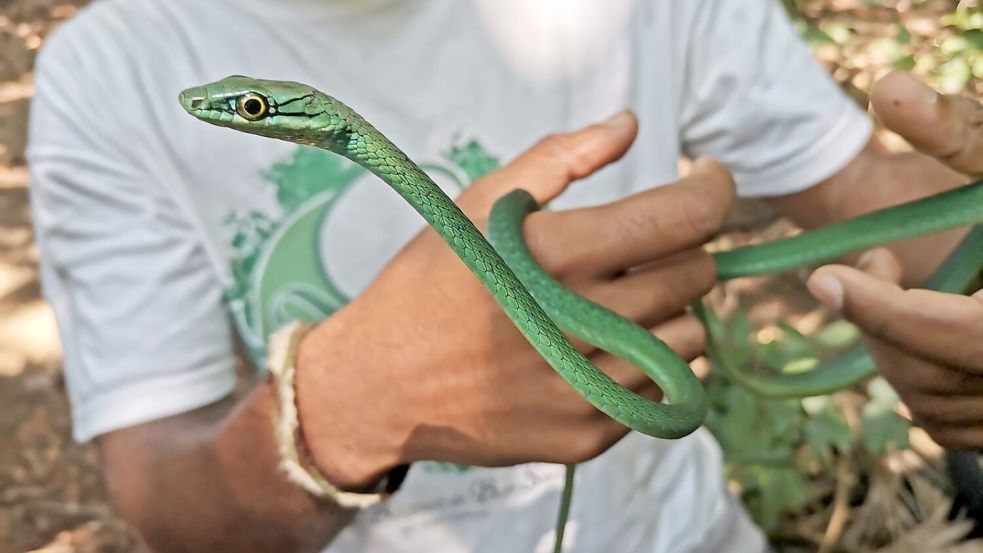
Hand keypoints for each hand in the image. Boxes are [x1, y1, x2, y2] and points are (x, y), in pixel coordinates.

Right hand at [294, 112, 735, 488]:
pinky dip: (647, 365)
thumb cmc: (428, 285)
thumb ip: (558, 158)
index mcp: (554, 256)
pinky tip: (600, 351)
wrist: (378, 385)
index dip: (712, 189)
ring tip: (616, 305)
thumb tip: (628, 125)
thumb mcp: (478, 206)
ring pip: (691, 338)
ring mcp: (584, 388)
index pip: (684, 218)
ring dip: (668, 312)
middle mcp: (577, 325)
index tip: (705, 181)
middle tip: (639, 249)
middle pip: (696, 276)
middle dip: (681, 251)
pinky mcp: (585, 435)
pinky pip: (664, 393)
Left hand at [808, 72, 982, 447]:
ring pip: (932, 406)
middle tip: (874, 266)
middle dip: (884, 321)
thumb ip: (964, 133)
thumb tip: (887, 88)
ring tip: (905, 289)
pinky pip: (948, 426)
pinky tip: (930, 332)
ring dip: (897, 349)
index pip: (953, 332)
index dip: (881, 308)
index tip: (823, 277)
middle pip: (931, 375)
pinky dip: (923, 381)